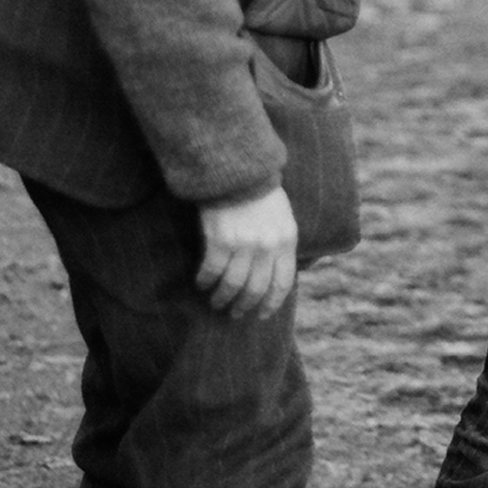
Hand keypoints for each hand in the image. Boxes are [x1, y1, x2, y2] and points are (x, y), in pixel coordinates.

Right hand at [197, 186, 297, 317]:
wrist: (240, 172)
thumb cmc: (262, 196)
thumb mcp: (284, 220)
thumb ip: (282, 247)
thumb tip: (276, 276)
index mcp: (286, 242)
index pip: (282, 283)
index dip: (271, 304)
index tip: (261, 315)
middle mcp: (267, 247)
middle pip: (256, 289)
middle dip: (244, 306)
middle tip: (235, 313)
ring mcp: (243, 245)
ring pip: (233, 285)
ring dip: (223, 298)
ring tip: (216, 303)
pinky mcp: (220, 240)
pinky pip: (212, 271)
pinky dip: (206, 281)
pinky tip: (202, 284)